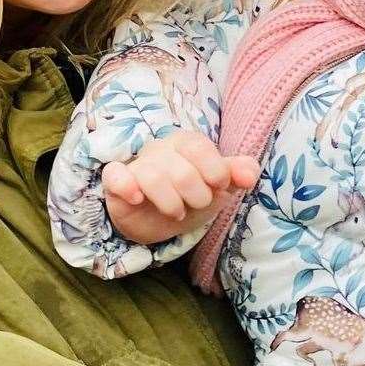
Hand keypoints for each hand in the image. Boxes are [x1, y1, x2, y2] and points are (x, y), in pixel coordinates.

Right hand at [102, 130, 259, 245]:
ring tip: (177, 213)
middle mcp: (161, 149)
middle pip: (181, 168)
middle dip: (196, 194)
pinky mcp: (117, 182)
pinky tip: (138, 198)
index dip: (214, 170)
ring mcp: (137, 164)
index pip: (199, 146)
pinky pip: (114, 175)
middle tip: (198, 204)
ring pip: (152, 175)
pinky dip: (126, 186)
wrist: (160, 222)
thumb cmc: (191, 196)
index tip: (221, 187)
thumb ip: (237, 174)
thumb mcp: (218, 187)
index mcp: (187, 143)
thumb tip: (250, 174)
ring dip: (170, 201)